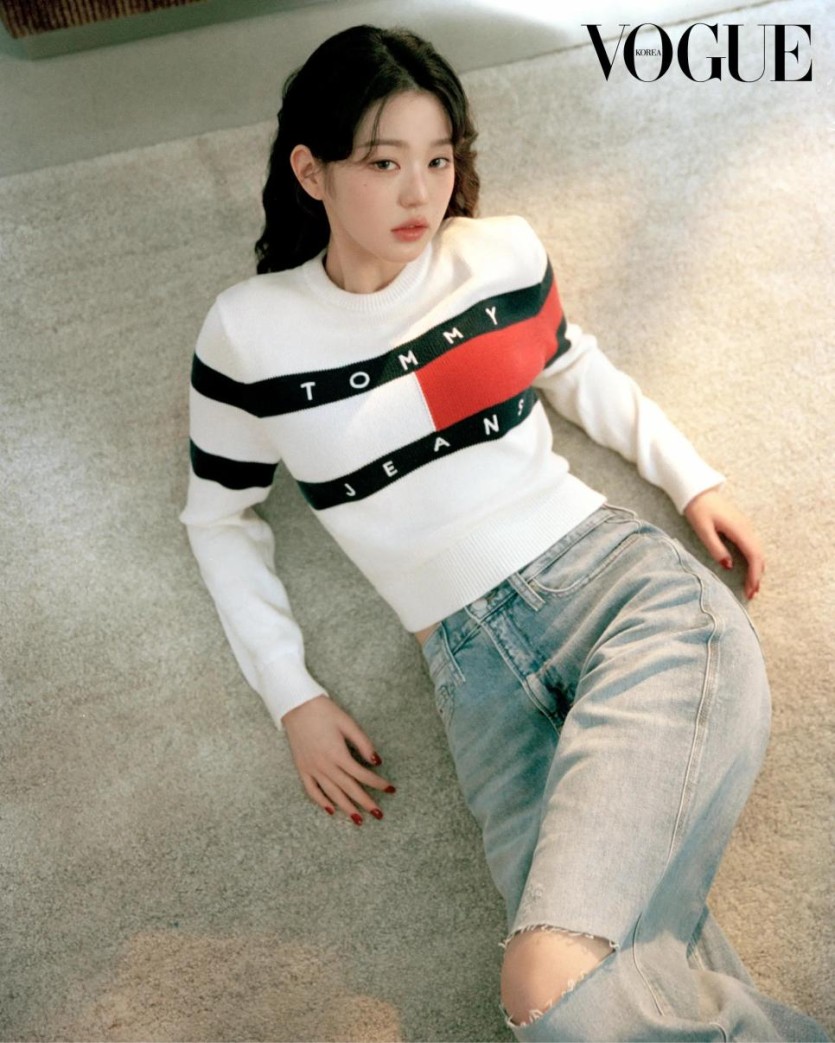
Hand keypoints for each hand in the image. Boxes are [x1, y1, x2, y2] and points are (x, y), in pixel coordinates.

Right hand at [281, 694, 394, 824]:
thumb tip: (377, 762)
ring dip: (346, 808)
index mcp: (338, 754)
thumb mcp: (348, 723)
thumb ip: (363, 743)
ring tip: (359, 820)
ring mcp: (312, 769)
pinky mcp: (302, 769)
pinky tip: (331, 810)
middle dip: (366, 803)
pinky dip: (321, 802)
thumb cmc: (324, 712)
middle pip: (349, 789)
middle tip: (379, 815)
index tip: (390, 789)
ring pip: (332, 794)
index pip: (362, 775)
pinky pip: (312, 791)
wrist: (297, 706)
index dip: (378, 783)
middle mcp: (325, 765)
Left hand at [684, 488, 764, 599]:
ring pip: (758, 551)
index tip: (750, 590)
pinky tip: (749, 570)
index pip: (754, 556)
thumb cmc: (698, 509)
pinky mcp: (741, 527)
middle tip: (751, 594)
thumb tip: (729, 566)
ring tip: (751, 587)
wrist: (698, 490)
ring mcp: (746, 526)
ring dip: (757, 569)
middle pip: (759, 556)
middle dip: (757, 576)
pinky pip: (753, 546)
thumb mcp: (703, 530)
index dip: (754, 575)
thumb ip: (716, 548)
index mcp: (739, 529)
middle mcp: (747, 528)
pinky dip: (754, 561)